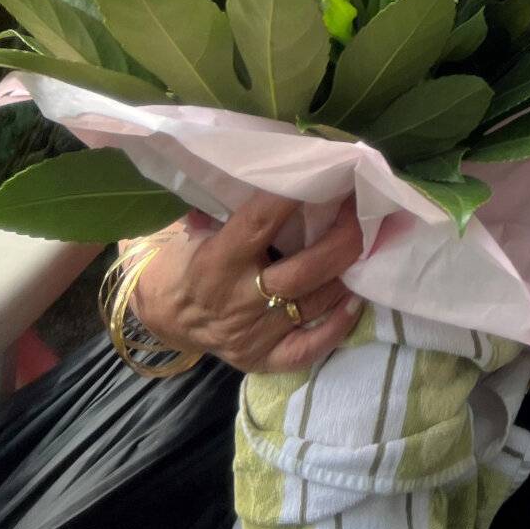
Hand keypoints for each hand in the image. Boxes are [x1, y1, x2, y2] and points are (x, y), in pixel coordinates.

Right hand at [129, 193, 364, 372]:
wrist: (161, 316)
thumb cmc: (184, 260)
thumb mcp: (195, 228)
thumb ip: (229, 206)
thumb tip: (276, 168)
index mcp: (214, 262)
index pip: (259, 224)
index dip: (293, 198)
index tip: (328, 173)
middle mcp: (236, 301)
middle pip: (303, 272)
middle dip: (342, 239)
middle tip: (364, 213)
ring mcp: (251, 335)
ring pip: (314, 303)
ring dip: (347, 274)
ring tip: (368, 247)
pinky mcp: (261, 359)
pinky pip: (309, 348)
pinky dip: (337, 326)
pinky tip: (354, 301)